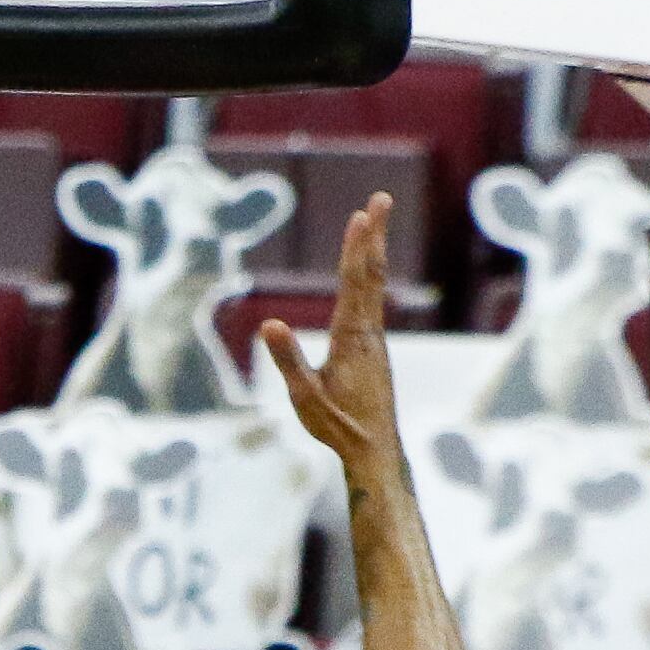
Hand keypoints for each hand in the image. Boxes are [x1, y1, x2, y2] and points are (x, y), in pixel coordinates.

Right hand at [259, 196, 409, 483]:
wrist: (375, 451)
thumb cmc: (337, 427)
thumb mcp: (305, 399)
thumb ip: (288, 361)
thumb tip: (269, 322)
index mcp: (351, 340)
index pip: (353, 284)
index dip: (355, 248)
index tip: (359, 215)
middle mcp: (368, 334)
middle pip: (371, 274)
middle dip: (373, 235)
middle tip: (380, 198)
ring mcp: (375, 340)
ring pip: (375, 286)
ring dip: (373, 250)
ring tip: (374, 222)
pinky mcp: (375, 349)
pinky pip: (373, 301)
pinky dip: (371, 276)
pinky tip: (370, 271)